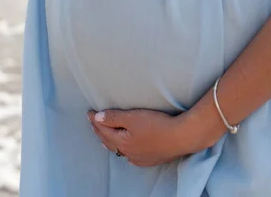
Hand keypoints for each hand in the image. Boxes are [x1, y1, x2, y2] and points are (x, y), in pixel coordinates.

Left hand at [86, 107, 214, 166]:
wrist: (181, 137)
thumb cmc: (157, 125)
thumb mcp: (133, 117)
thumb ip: (114, 118)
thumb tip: (96, 118)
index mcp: (122, 142)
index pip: (103, 129)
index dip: (95, 120)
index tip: (89, 112)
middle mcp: (128, 153)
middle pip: (109, 141)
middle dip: (99, 130)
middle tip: (93, 122)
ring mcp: (139, 158)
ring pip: (119, 150)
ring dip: (110, 141)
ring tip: (104, 137)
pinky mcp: (150, 158)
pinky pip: (131, 155)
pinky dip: (123, 150)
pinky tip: (126, 151)